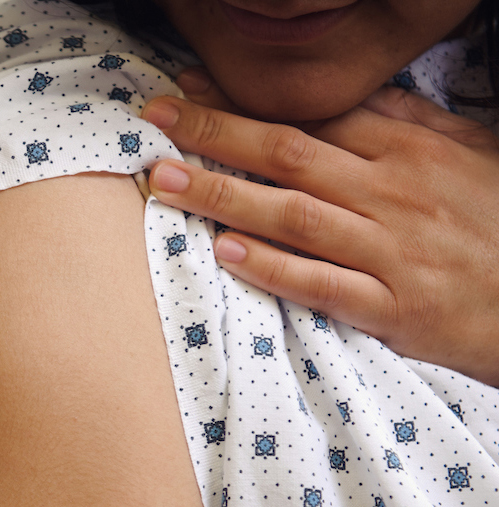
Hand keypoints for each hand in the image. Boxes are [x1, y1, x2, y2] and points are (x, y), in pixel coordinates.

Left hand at [141, 71, 498, 386]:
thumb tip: (345, 92)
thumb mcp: (466, 153)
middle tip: (154, 120)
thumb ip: (404, 121)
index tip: (190, 87)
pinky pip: (323, 285)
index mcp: (407, 150)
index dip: (244, 100)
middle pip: (288, 153)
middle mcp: (392, 193)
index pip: (311, 113)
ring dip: (223, 195)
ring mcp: (391, 250)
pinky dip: (273, 268)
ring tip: (165, 180)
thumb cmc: (498, 222)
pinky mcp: (394, 308)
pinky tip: (225, 253)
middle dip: (214, 132)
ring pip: (293, 214)